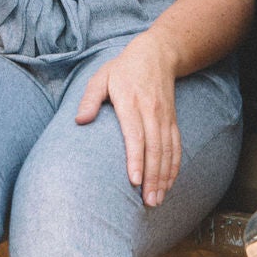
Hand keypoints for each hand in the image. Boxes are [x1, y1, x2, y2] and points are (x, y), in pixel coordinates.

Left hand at [75, 35, 182, 207]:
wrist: (158, 54)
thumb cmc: (123, 69)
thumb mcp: (101, 77)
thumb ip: (90, 99)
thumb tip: (80, 121)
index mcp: (131, 102)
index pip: (135, 135)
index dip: (136, 159)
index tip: (134, 181)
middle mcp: (151, 112)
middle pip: (154, 149)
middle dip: (152, 177)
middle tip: (148, 202)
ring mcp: (165, 117)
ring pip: (167, 151)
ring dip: (164, 177)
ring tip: (157, 200)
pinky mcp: (173, 121)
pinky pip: (176, 147)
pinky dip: (174, 167)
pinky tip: (169, 184)